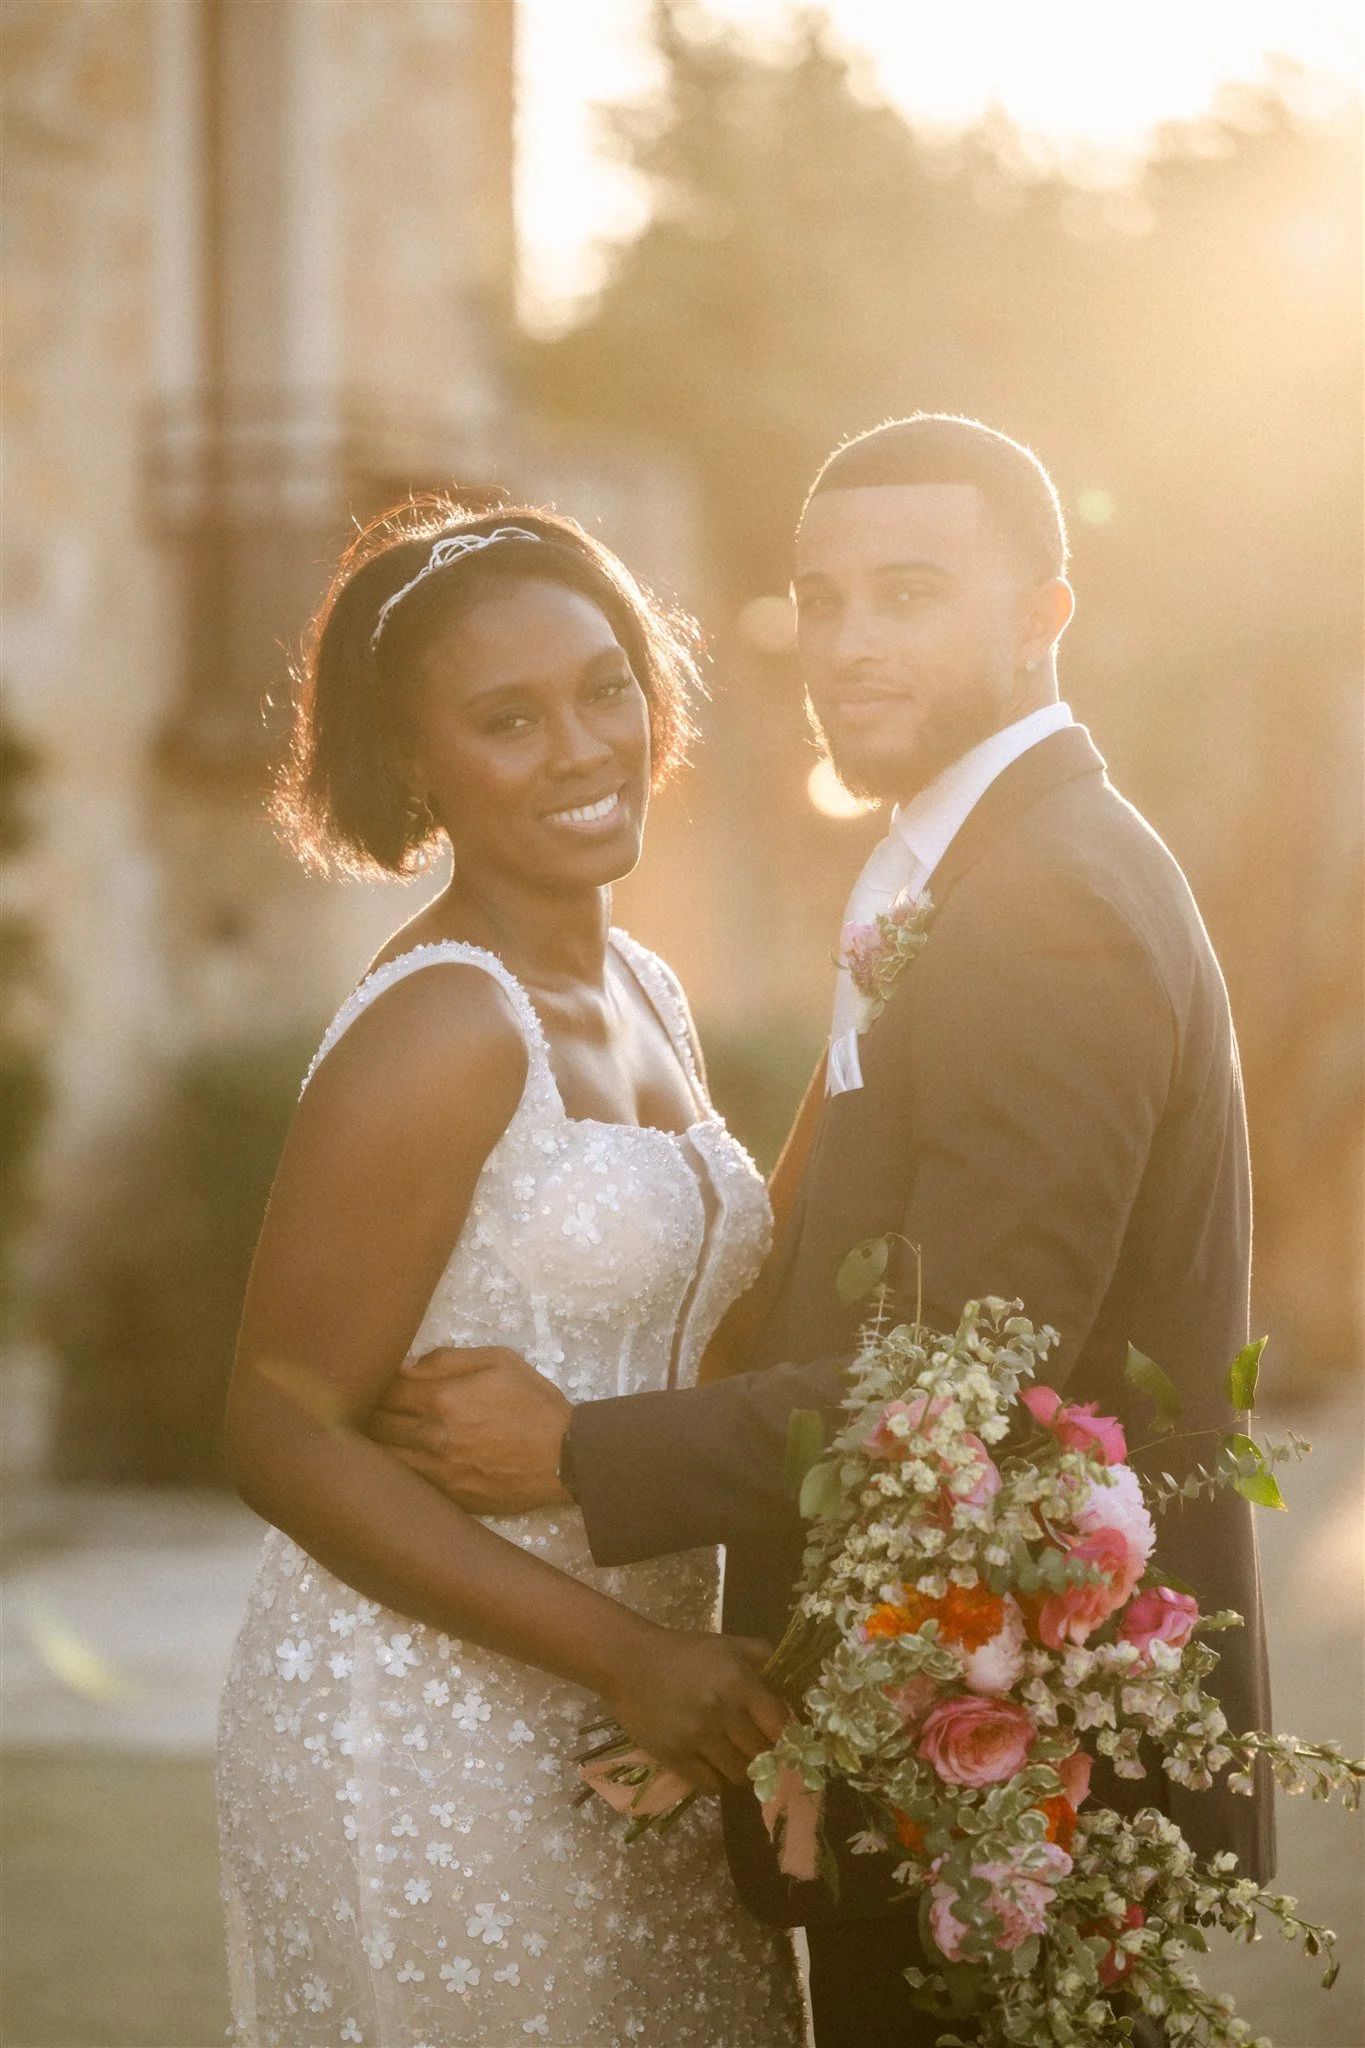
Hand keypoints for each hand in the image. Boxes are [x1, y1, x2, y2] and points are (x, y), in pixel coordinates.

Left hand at [367, 1346, 571, 1513]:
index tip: (371, 1384)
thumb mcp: (500, 1361)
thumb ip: (447, 1359)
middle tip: (364, 1409)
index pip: (385, 1392)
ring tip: (371, 1438)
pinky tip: (395, 1464)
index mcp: (442, 1399)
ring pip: (384, 1461)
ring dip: (374, 1447)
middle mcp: (432, 1438)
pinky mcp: (448, 1498)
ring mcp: (438, 1473)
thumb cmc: (533, 1403)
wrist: (566, 1457)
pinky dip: (396, 1472)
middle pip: (376, 1427)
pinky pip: (407, 1484)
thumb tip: (404, 1367)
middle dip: (367, 1415)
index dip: (373, 1386)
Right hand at [599, 1626, 787, 1795]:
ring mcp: (696, 1738)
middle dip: (762, 1752)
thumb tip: (793, 1693)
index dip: (784, 1734)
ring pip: (739, 1774)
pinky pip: (711, 1785)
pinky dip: (716, 1779)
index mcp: (739, 1682)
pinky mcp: (674, 1758)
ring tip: (731, 1754)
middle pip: (761, 1754)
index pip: (780, 1726)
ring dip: (740, 1767)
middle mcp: (721, 1712)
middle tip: (754, 1745)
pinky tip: (711, 1762)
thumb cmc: (685, 1652)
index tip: (778, 1735)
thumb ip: (766, 1660)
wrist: (629, 1662)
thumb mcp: (729, 1645)